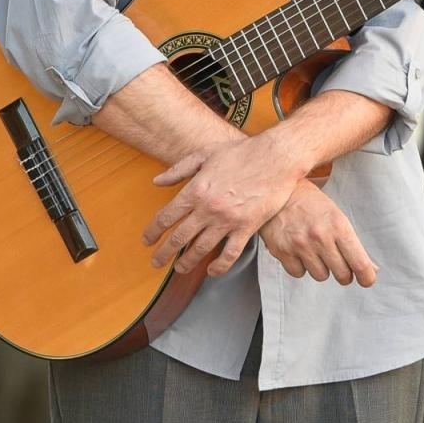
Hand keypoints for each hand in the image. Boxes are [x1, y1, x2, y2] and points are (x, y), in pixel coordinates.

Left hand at [143, 135, 305, 276]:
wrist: (276, 158)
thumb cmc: (242, 152)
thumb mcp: (205, 154)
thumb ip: (179, 169)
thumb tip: (157, 181)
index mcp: (196, 190)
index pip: (167, 217)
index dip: (153, 231)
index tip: (147, 240)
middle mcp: (208, 208)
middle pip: (179, 237)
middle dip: (164, 252)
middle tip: (156, 261)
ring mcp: (227, 220)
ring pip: (201, 249)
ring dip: (187, 262)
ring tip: (180, 268)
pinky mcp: (246, 228)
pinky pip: (230, 254)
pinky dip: (219, 266)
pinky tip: (212, 270)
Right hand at [259, 180, 378, 285]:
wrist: (276, 190)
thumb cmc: (310, 203)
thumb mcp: (336, 216)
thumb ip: (352, 243)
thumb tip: (372, 269)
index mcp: (338, 225)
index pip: (359, 263)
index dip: (367, 277)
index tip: (367, 280)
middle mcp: (320, 237)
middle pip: (342, 275)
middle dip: (344, 273)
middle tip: (340, 263)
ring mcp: (300, 245)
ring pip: (321, 276)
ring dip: (321, 268)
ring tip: (315, 250)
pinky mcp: (282, 251)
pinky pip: (298, 273)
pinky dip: (300, 266)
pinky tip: (299, 251)